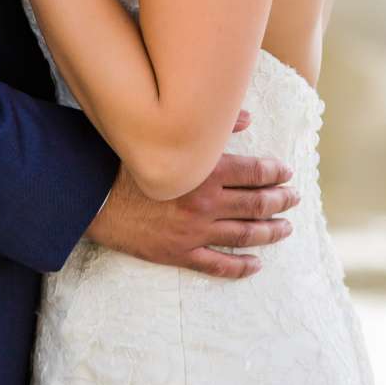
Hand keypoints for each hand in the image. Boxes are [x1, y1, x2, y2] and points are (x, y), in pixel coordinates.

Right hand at [86, 116, 298, 278]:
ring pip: (244, 234)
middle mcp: (205, 204)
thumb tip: (248, 118)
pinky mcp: (179, 254)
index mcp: (205, 173)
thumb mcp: (168, 138)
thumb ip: (212, 128)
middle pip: (256, 204)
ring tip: (285, 228)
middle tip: (294, 198)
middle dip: (280, 200)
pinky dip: (240, 266)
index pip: (254, 172)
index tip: (286, 172)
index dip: (275, 172)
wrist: (91, 198)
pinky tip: (256, 263)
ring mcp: (193, 233)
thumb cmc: (127, 163)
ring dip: (270, 231)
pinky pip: (218, 265)